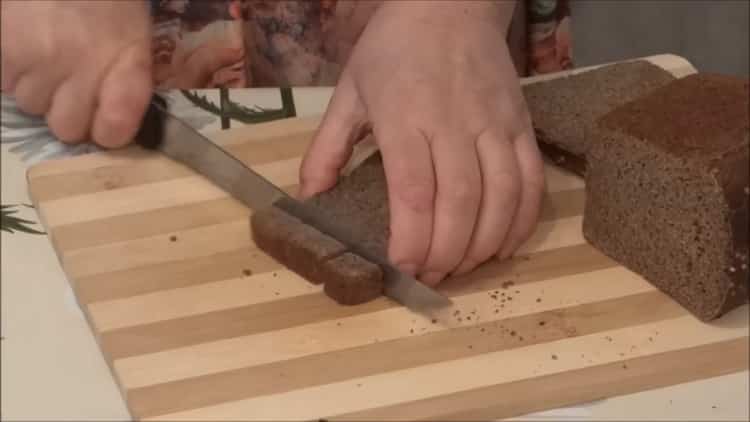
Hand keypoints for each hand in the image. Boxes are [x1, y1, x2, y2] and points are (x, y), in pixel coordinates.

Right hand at [1, 0, 152, 147]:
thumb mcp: (135, 35)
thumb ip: (130, 81)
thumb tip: (114, 125)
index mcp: (126, 63)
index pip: (114, 130)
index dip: (110, 132)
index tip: (107, 123)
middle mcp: (82, 68)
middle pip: (67, 128)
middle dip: (69, 112)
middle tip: (72, 82)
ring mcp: (39, 60)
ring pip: (32, 106)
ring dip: (39, 88)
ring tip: (48, 54)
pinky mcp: (3, 51)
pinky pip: (5, 85)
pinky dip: (13, 71)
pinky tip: (27, 46)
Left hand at [299, 1, 544, 284]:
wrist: (450, 4)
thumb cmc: (394, 49)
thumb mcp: (349, 91)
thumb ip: (327, 147)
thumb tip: (309, 197)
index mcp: (404, 116)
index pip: (413, 190)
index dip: (411, 238)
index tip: (402, 269)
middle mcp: (453, 123)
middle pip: (459, 201)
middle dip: (446, 252)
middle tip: (431, 277)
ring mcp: (494, 124)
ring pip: (501, 196)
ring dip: (485, 243)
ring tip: (464, 267)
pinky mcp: (521, 124)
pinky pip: (532, 179)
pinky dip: (522, 220)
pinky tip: (504, 245)